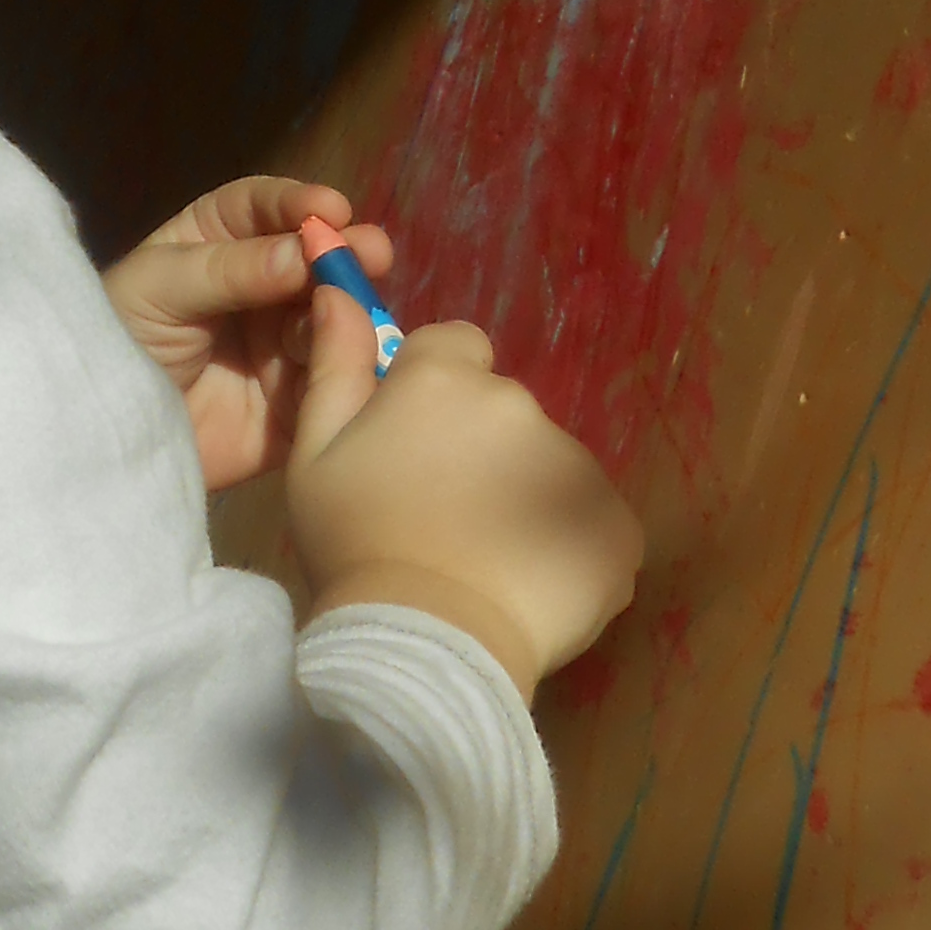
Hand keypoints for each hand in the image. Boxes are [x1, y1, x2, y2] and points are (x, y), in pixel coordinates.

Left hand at [101, 176, 397, 490]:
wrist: (104, 437)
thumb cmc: (118, 341)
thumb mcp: (160, 290)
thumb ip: (231, 270)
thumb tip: (303, 254)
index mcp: (215, 242)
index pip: (262, 209)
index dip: (298, 204)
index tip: (330, 209)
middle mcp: (258, 287)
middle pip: (312, 259)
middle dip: (343, 252)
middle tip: (371, 254)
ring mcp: (281, 343)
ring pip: (332, 315)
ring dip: (348, 308)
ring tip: (356, 310)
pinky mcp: (297, 399)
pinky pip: (333, 378)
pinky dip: (351, 365)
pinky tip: (360, 356)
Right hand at [286, 297, 641, 700]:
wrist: (425, 643)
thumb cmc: (355, 545)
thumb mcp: (314, 454)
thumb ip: (333, 363)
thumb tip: (340, 286)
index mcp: (446, 380)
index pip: (454, 348)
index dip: (433, 392)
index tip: (415, 448)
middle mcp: (520, 403)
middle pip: (502, 412)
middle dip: (479, 451)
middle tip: (441, 519)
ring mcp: (576, 464)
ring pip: (546, 467)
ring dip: (521, 498)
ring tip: (483, 564)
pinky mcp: (616, 525)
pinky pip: (589, 522)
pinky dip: (564, 547)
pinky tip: (527, 587)